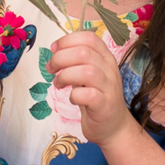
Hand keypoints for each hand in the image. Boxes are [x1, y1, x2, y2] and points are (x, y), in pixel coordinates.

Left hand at [46, 30, 135, 146]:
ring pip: (86, 71)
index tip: (54, 49)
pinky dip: (74, 95)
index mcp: (105, 57)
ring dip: (65, 76)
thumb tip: (56, 51)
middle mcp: (109, 69)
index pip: (89, 38)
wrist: (113, 126)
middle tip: (51, 69)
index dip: (67, 41)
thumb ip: (76, 61)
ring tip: (58, 84)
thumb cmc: (96, 98)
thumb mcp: (87, 74)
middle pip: (83, 53)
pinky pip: (87, 95)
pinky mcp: (104, 105)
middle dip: (60, 58)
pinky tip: (72, 98)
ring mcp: (109, 87)